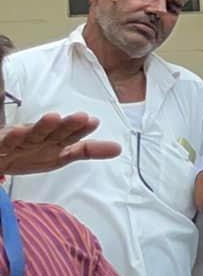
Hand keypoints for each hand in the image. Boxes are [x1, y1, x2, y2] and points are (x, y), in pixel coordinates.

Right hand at [0, 112, 121, 177]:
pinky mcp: (1, 146)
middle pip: (53, 131)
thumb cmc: (32, 153)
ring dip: (41, 125)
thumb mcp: (61, 155)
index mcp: (53, 140)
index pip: (69, 134)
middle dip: (66, 124)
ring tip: (53, 117)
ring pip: (30, 133)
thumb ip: (87, 150)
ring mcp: (18, 141)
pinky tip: (17, 132)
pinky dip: (10, 138)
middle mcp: (37, 137)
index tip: (94, 122)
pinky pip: (5, 143)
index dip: (81, 129)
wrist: (1, 159)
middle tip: (81, 117)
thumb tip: (118, 148)